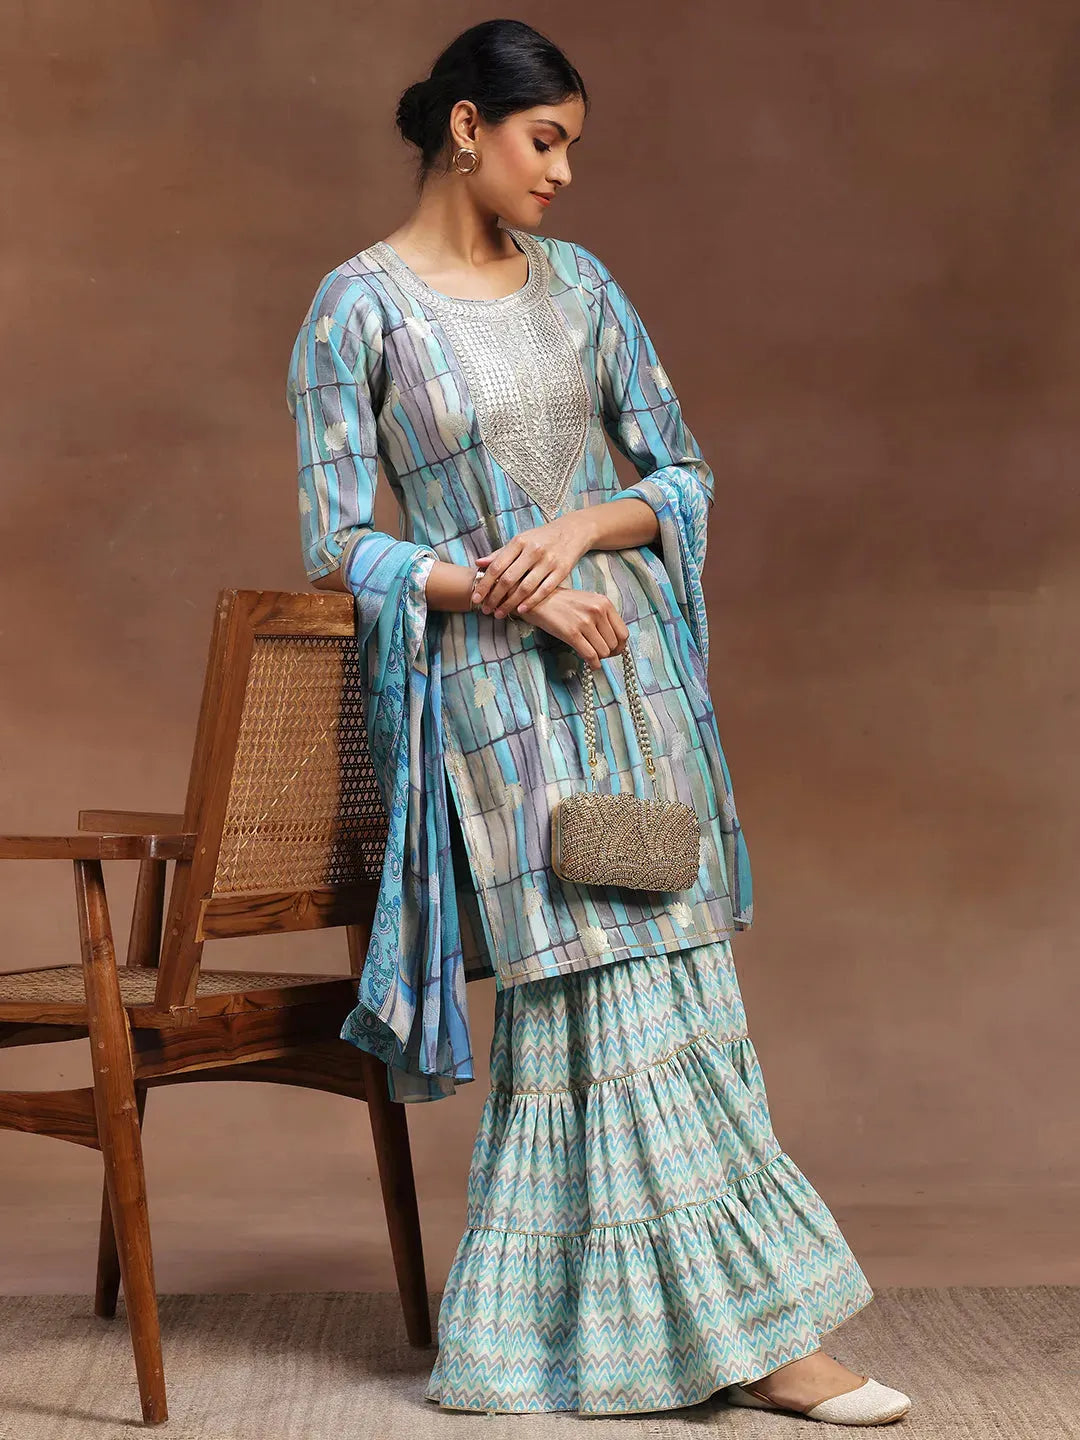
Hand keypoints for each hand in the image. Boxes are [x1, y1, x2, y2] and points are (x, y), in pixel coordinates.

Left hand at [471, 514, 593, 618]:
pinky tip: (521, 610)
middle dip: (495, 597)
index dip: (484, 583)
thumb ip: (500, 554)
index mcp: (519, 542)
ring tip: (500, 613)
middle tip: (486, 609)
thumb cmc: (541, 538)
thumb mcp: (520, 540)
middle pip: (509, 578)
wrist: (573, 531)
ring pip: (525, 587)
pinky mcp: (562, 571)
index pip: (497, 566)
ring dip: (510, 603)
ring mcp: (548, 561)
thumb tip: (478, 563)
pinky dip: (531, 601)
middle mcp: (533, 550)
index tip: (476, 597)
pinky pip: (544, 590)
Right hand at [521, 586, 628, 670]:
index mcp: (604, 603)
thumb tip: (616, 641)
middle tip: (599, 654)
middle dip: (609, 653)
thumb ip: (604, 617)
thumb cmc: (564, 603)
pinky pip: (590, 655)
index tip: (613, 650)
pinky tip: (590, 663)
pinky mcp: (571, 633)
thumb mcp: (589, 602)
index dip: (619, 646)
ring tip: (592, 655)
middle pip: (614, 645)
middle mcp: (597, 611)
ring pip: (603, 652)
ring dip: (599, 658)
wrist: (539, 599)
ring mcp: (584, 622)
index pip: (623, 633)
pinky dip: (593, 664)